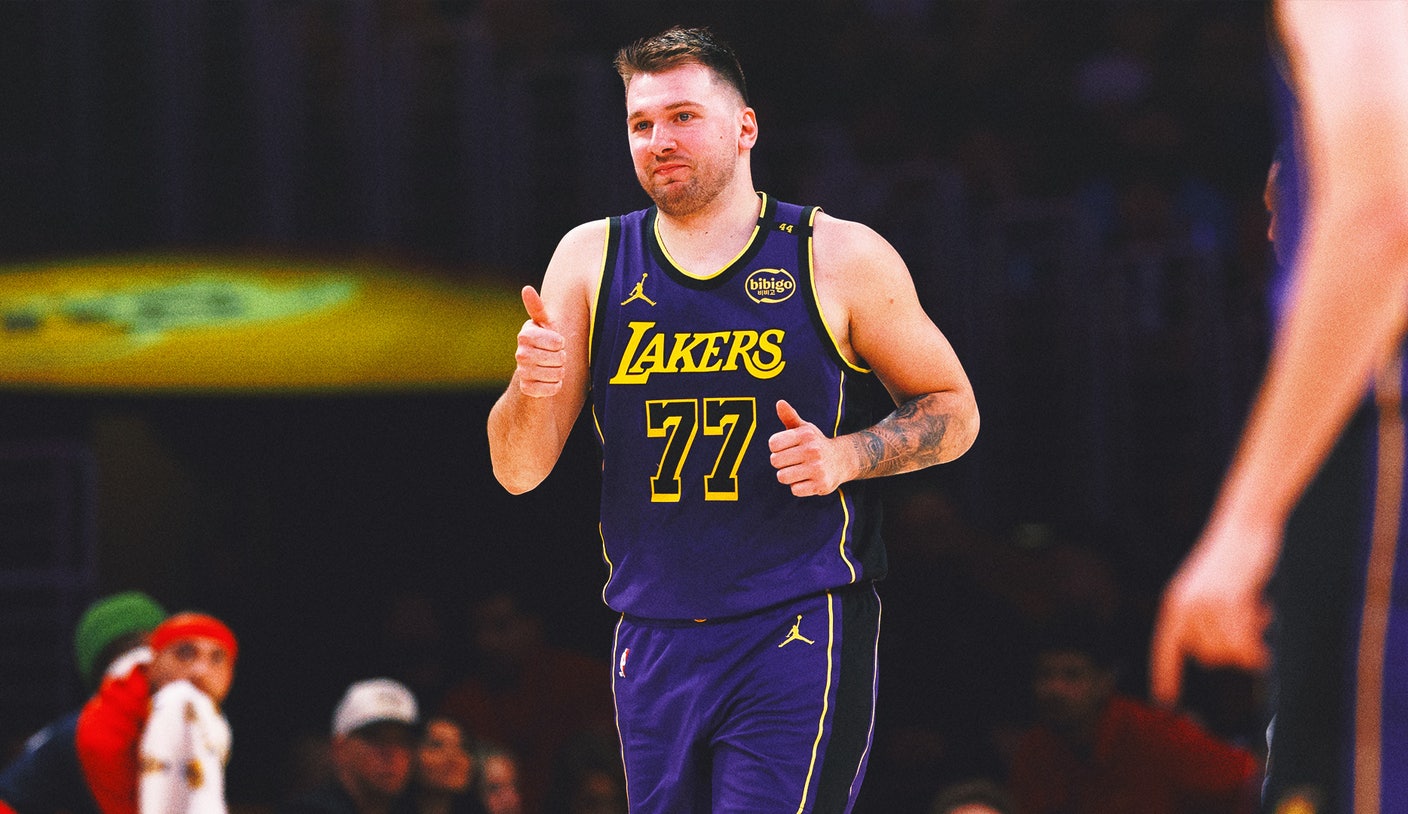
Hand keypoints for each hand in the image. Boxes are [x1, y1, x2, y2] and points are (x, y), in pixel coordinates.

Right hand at [515, 286, 565, 397]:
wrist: (535, 372)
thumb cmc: (545, 343)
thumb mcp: (545, 325)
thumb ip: (537, 308)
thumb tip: (526, 288)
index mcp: (525, 334)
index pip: (557, 341)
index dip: (560, 343)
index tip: (556, 342)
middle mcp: (520, 353)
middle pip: (558, 358)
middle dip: (562, 358)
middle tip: (555, 357)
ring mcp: (522, 371)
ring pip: (556, 374)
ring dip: (560, 372)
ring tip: (554, 368)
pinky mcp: (526, 389)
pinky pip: (550, 389)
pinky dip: (555, 386)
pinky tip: (549, 382)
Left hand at [768, 400, 849, 495]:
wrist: (843, 460)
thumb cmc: (816, 443)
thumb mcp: (805, 428)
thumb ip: (790, 416)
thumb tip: (779, 403)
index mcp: (806, 435)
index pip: (773, 443)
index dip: (775, 448)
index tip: (785, 448)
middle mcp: (813, 450)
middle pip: (775, 461)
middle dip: (780, 463)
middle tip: (792, 461)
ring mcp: (818, 468)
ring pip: (782, 477)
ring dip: (787, 476)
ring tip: (798, 471)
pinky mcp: (821, 485)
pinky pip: (794, 490)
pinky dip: (798, 487)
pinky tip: (807, 480)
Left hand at [1149, 520, 1276, 707]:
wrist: (1244, 524)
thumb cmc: (1231, 558)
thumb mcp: (1207, 590)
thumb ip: (1206, 619)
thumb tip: (1222, 654)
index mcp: (1174, 603)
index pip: (1165, 647)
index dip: (1165, 673)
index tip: (1165, 699)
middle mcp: (1184, 606)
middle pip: (1207, 657)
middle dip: (1231, 649)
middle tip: (1249, 619)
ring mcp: (1206, 605)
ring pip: (1228, 652)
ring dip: (1248, 640)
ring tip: (1256, 610)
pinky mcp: (1231, 601)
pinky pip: (1245, 642)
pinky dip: (1257, 642)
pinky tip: (1265, 613)